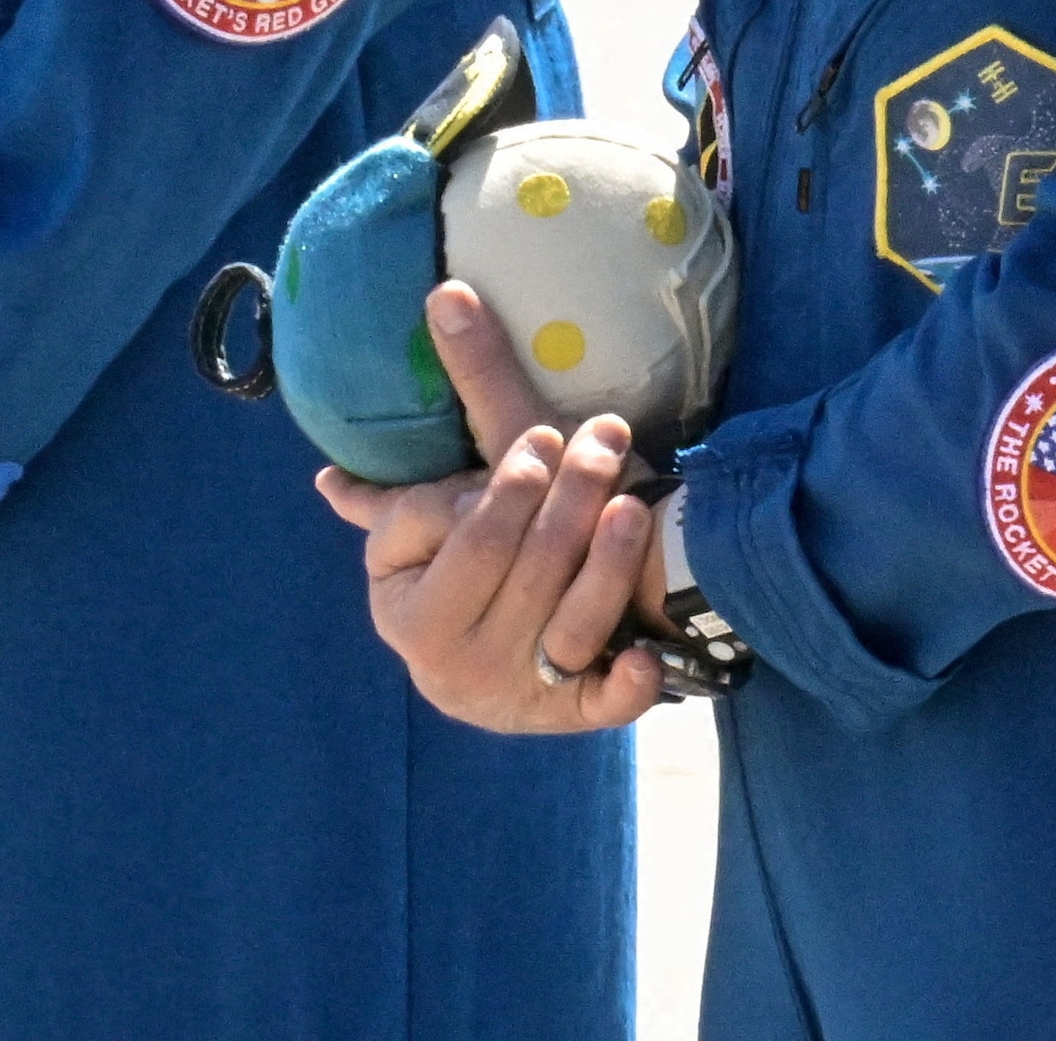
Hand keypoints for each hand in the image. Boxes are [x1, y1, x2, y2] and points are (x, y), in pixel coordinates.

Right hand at [311, 282, 659, 734]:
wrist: (548, 624)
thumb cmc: (500, 543)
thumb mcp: (463, 488)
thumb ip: (447, 420)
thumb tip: (419, 337)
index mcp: (412, 615)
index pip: (465, 544)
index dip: (503, 494)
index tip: (542, 443)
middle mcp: (459, 667)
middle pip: (523, 573)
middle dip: (567, 503)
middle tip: (605, 441)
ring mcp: (522, 695)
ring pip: (570, 625)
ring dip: (605, 566)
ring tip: (632, 505)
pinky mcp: (577, 718)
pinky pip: (600, 705)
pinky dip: (623, 683)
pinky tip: (643, 658)